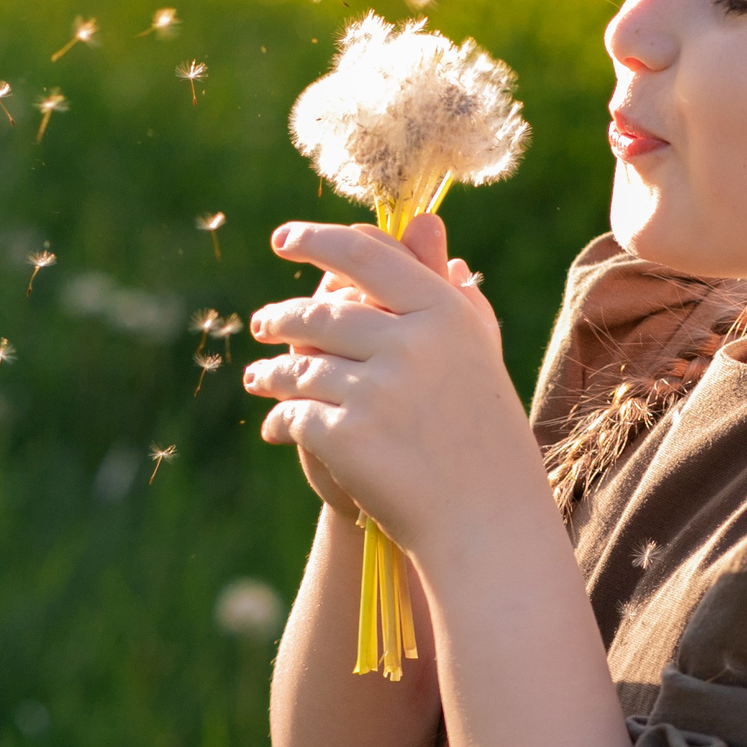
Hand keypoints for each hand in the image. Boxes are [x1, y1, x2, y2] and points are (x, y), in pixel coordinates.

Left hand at [243, 214, 549, 569]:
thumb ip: (447, 286)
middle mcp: (411, 344)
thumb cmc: (485, 436)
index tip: (284, 238)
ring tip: (260, 378)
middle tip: (263, 322)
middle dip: (282, 317)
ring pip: (298, 366)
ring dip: (271, 373)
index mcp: (445, 313)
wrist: (486, 523)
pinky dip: (281, 421)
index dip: (316, 240)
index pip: (365, 254)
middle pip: (321, 312)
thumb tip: (424, 223)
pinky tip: (276, 426)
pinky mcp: (348, 438)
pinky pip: (293, 415)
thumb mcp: (476, 353)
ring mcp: (377, 391)